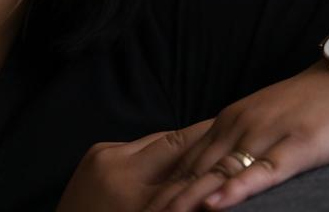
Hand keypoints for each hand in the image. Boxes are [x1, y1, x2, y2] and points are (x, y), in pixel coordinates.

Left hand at [55, 118, 214, 211]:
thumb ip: (177, 200)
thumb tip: (205, 181)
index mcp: (142, 201)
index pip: (188, 169)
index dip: (212, 154)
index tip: (233, 144)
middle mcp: (125, 175)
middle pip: (176, 144)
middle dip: (202, 135)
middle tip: (226, 128)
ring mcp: (107, 159)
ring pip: (157, 140)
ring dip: (178, 142)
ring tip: (204, 137)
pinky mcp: (96, 152)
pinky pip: (135, 144)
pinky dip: (153, 149)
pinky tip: (168, 152)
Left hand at [142, 62, 328, 211]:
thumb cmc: (313, 105)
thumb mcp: (266, 123)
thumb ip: (239, 145)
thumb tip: (214, 174)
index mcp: (228, 121)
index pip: (185, 162)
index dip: (161, 190)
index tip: (138, 210)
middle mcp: (239, 126)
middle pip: (193, 171)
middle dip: (166, 201)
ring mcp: (266, 135)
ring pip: (219, 173)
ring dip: (189, 200)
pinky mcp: (297, 146)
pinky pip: (261, 172)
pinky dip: (235, 190)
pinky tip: (216, 205)